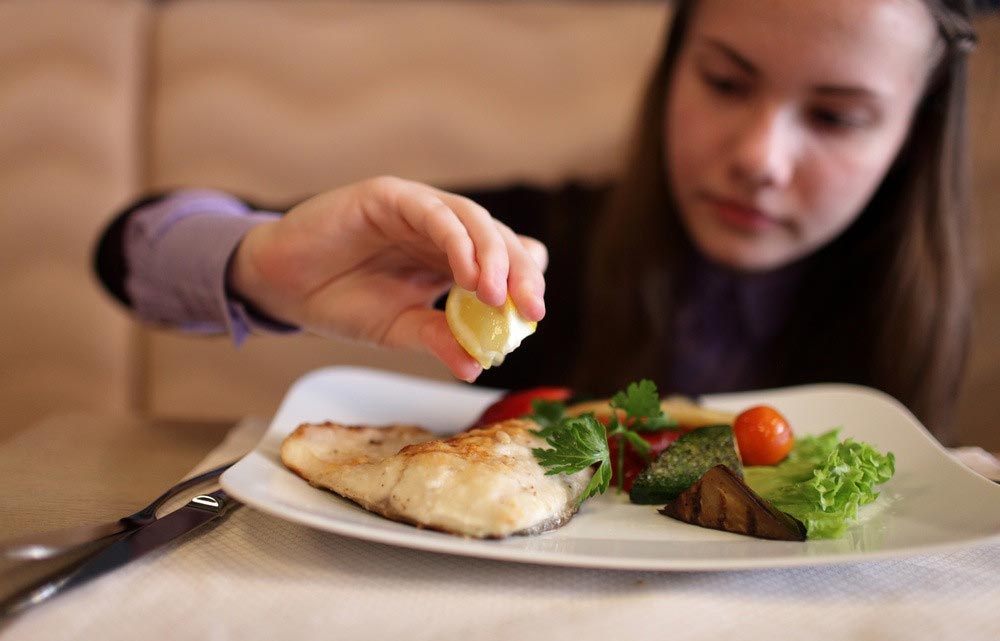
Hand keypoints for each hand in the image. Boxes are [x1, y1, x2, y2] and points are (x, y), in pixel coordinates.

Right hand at [227, 176, 547, 381]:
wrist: (280, 285)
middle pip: (499, 239)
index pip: (504, 262)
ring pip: (473, 221)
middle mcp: (441, 229)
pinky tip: (467, 273)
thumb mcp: (397, 329)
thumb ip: (437, 338)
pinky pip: (433, 212)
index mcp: (450, 258)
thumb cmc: (339, 300)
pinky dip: (456, 240)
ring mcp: (418, 208)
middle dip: (519, 273)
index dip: (524, 283)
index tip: (534, 318)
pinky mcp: (390, 195)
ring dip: (492, 257)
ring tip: (497, 295)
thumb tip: (476, 366)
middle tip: (530, 310)